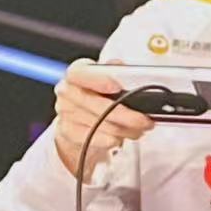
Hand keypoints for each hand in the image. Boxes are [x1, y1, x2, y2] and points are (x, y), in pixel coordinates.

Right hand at [52, 59, 154, 180]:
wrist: (78, 118)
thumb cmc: (96, 94)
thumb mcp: (106, 77)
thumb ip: (117, 71)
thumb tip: (128, 71)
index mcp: (76, 73)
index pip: (81, 73)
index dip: (99, 80)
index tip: (118, 87)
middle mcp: (67, 91)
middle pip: (96, 104)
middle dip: (125, 115)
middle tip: (145, 120)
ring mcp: (66, 113)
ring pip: (99, 124)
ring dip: (125, 129)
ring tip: (140, 128)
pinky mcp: (68, 133)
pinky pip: (94, 138)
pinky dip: (112, 140)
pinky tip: (124, 137)